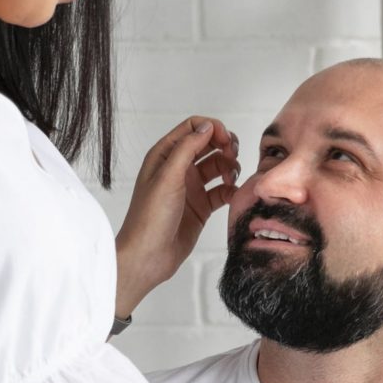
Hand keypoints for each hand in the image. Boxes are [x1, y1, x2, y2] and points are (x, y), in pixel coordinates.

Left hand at [113, 115, 240, 317]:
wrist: (148, 256)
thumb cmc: (150, 217)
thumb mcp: (168, 176)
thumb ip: (187, 148)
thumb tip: (207, 126)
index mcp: (164, 156)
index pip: (192, 128)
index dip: (211, 128)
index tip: (226, 139)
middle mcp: (178, 168)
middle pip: (208, 145)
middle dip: (224, 145)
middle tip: (233, 155)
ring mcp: (190, 187)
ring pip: (217, 166)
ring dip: (229, 166)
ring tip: (232, 177)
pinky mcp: (200, 206)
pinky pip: (222, 191)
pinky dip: (231, 189)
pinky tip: (234, 193)